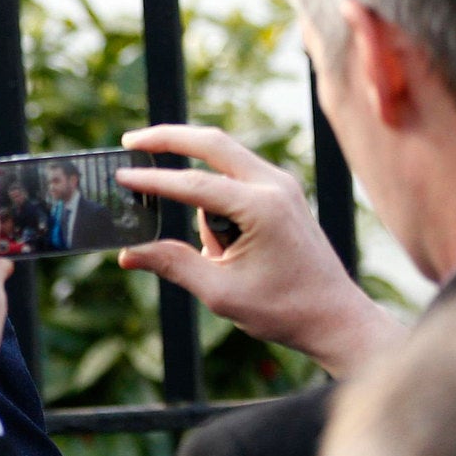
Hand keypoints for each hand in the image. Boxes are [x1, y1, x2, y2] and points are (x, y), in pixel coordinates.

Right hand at [117, 125, 403, 375]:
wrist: (335, 317)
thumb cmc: (283, 309)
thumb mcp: (220, 292)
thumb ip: (173, 264)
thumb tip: (128, 254)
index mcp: (262, 208)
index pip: (195, 184)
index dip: (153, 180)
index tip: (119, 177)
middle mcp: (276, 186)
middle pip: (213, 143)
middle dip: (169, 138)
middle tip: (130, 141)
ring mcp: (282, 186)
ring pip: (224, 166)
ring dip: (203, 198)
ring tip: (221, 258)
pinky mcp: (283, 194)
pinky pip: (237, 183)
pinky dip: (217, 199)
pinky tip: (224, 244)